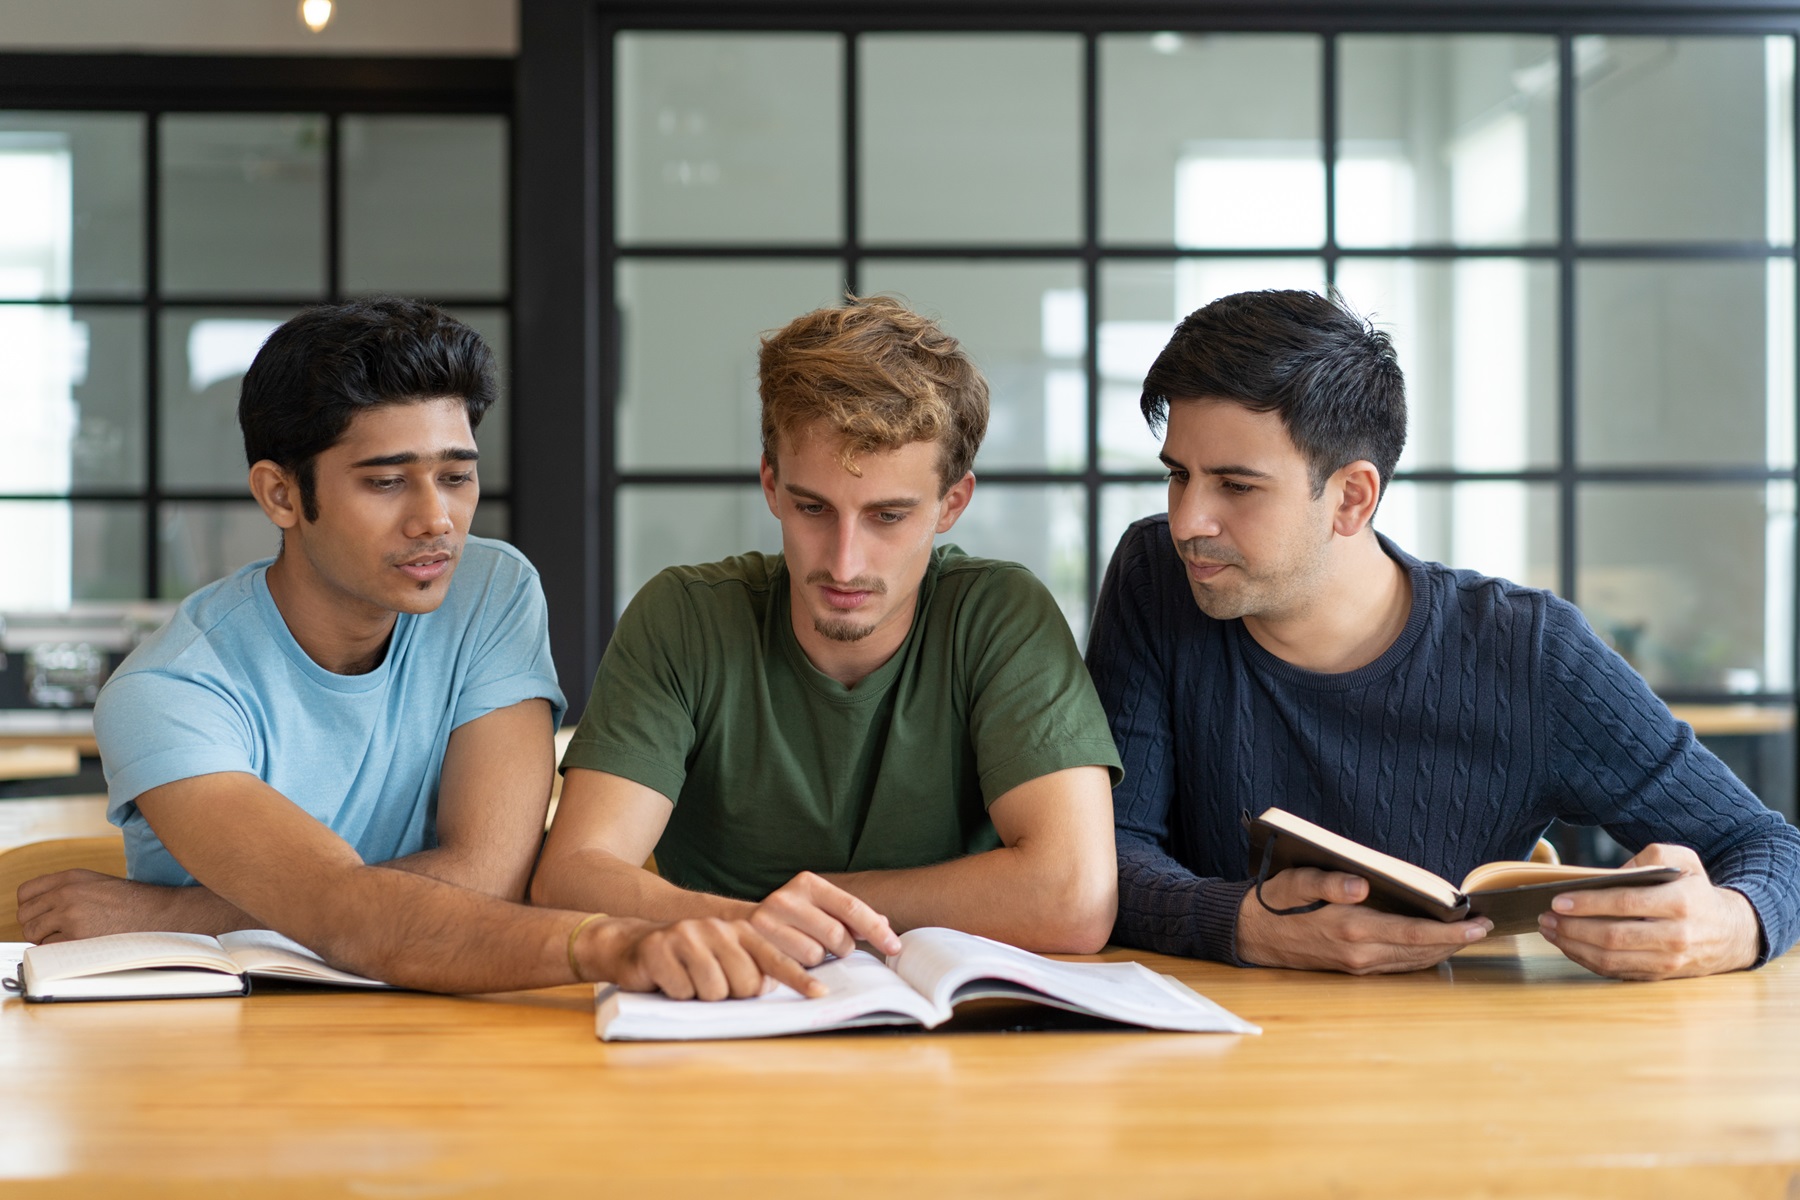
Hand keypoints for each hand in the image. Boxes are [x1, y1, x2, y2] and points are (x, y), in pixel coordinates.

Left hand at [16, 870, 201, 942]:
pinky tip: (77, 946)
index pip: (25, 892)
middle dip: (35, 926)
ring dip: (45, 940)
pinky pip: (48, 948)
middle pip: (25, 915)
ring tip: (68, 939)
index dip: (29, 907)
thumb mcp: (96, 884)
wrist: (158, 914)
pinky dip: (58, 951)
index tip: (38, 916)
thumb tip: (38, 911)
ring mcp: (70, 914)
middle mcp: (66, 893)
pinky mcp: (76, 936)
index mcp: (71, 877)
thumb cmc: (131, 902)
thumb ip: (66, 891)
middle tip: (52, 932)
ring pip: (33, 933)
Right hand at [584, 915, 826, 1000]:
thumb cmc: (686, 962)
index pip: (774, 958)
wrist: (631, 946)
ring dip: (702, 997)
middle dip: (732, 995)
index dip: (798, 978)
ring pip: (715, 991)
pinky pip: (684, 992)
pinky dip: (677, 994)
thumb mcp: (721, 961)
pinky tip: (669, 981)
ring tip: (689, 982)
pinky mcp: (660, 950)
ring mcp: (687, 936)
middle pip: (746, 983)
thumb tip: (770, 986)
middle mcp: (716, 929)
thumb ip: (750, 969)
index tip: (820, 994)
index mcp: (737, 931)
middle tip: (712, 986)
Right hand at [746, 871, 901, 964]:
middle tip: (835, 949)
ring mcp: (767, 922)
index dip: (876, 930)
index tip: (894, 947)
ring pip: (815, 954)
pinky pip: (793, 969)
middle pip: (837, 934)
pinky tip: (813, 983)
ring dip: (819, 960)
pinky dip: (805, 977)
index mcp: (807, 883)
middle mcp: (785, 898)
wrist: (739, 927)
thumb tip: (885, 925)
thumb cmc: (791, 920)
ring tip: (807, 952)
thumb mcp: (818, 908)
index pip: (851, 907)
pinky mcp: (756, 946)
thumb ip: (849, 915)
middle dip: (843, 948)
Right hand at [1235, 867, 1491, 974]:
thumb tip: (1361, 885)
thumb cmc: (1275, 902)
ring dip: (1443, 950)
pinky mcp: (1354, 968)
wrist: (1251, 934)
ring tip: (1468, 935)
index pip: (1413, 934)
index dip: (1450, 932)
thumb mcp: (1296, 882)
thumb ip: (1329, 883)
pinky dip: (1422, 955)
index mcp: (1350, 928)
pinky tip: (1435, 946)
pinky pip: (1398, 965)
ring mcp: (1358, 965)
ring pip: (1413, 961)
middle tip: (1486, 927)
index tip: (1478, 924)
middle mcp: (1359, 953)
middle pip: (1421, 951)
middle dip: (1456, 941)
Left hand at [1537, 843, 1759, 979]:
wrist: (1731, 933)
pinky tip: (1568, 944)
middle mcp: (1676, 936)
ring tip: (1549, 929)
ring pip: (1610, 959)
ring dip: (1572, 945)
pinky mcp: (1658, 976)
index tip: (1558, 900)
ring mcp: (1667, 961)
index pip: (1626, 903)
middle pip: (1613, 936)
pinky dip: (1585, 959)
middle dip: (1572, 927)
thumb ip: (1650, 857)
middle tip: (1545, 916)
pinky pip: (1615, 972)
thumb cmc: (1696, 890)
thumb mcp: (1684, 860)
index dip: (1589, 903)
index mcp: (1681, 902)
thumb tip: (1609, 874)